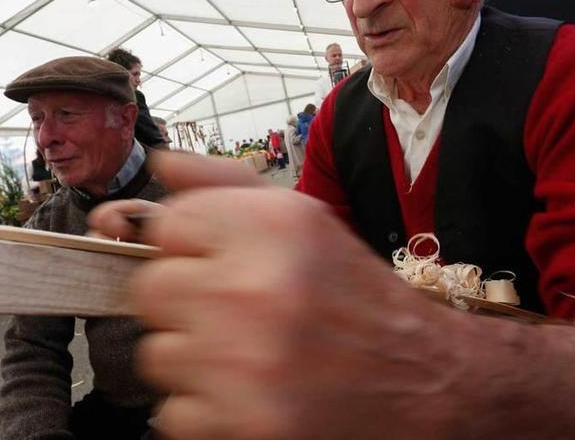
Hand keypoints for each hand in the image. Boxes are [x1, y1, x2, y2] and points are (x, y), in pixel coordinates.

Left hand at [90, 152, 473, 439]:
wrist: (424, 377)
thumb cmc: (358, 297)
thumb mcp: (305, 221)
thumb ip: (226, 184)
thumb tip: (160, 162)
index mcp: (274, 226)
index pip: (168, 224)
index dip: (192, 247)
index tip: (219, 263)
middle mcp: (256, 288)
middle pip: (150, 289)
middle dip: (186, 301)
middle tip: (231, 312)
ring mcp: (246, 363)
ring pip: (157, 354)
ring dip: (194, 357)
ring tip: (245, 355)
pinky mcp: (243, 423)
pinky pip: (174, 411)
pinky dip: (206, 407)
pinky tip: (250, 393)